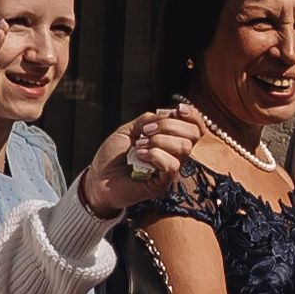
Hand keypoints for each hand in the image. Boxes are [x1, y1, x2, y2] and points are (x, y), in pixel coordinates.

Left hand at [80, 102, 204, 215]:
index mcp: (170, 140)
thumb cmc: (113, 157)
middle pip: (193, 134)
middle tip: (146, 131)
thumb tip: (165, 114)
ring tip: (139, 146)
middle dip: (169, 125)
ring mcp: (170, 170)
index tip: (178, 110)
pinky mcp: (163, 183)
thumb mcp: (129, 130)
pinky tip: (140, 157)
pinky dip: (155, 155)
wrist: (99, 178)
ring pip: (184, 147)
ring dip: (159, 141)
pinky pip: (172, 165)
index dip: (193, 115)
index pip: (196, 127)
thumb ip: (147, 120)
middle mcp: (175, 155)